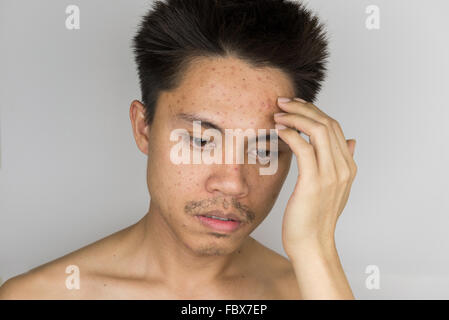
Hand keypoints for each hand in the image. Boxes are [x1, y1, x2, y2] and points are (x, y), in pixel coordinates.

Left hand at [274, 97, 357, 258]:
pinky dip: (290, 134)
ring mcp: (330, 175)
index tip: (294, 105)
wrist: (312, 245)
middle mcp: (342, 168)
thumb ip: (342, 162)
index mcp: (347, 166)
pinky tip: (278, 131)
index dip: (314, 111)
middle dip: (303, 108)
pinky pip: (303, 148)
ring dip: (295, 117)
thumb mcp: (334, 188)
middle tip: (282, 102)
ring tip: (277, 114)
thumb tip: (351, 141)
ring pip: (317, 131)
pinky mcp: (313, 183)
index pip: (334, 127)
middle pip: (327, 123)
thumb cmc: (315, 217)